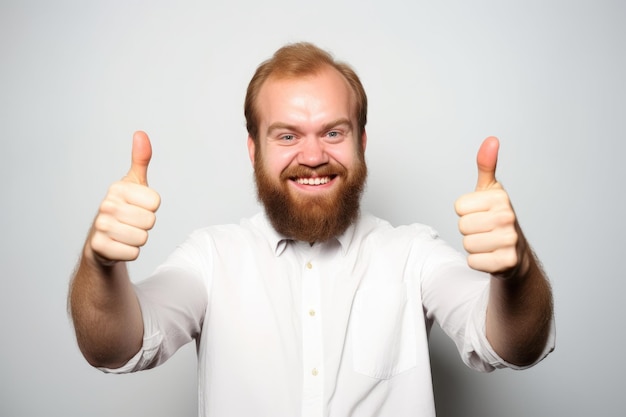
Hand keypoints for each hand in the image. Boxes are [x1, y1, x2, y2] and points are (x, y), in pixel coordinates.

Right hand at [89, 131, 160, 264]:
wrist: (102, 239)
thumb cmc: (124, 208)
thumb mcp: (134, 183)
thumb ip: (140, 160)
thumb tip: (141, 133)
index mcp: (117, 189)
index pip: (156, 202)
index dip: (151, 208)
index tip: (138, 206)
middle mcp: (106, 205)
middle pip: (150, 221)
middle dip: (145, 225)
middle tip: (131, 222)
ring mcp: (101, 226)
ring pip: (142, 238)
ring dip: (138, 239)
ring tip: (125, 233)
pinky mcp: (100, 247)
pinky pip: (133, 253)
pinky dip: (130, 252)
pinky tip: (119, 245)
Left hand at [455, 137, 519, 274]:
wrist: (516, 254)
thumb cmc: (497, 218)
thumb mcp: (490, 190)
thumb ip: (486, 165)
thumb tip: (491, 139)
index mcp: (500, 198)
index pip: (459, 207)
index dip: (465, 212)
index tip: (481, 214)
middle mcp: (508, 217)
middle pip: (462, 226)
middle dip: (469, 230)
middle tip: (484, 231)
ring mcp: (509, 240)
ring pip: (467, 244)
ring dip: (473, 246)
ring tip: (488, 243)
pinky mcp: (506, 262)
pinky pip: (472, 261)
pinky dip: (478, 261)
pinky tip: (491, 257)